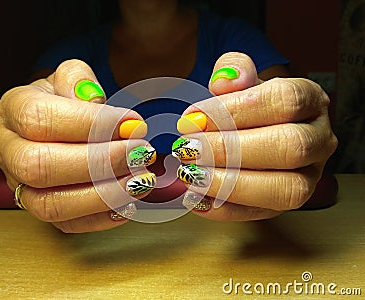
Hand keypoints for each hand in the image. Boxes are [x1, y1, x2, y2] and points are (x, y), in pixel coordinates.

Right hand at [0, 60, 156, 232]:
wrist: (55, 125)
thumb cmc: (65, 102)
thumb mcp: (70, 79)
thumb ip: (79, 81)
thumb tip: (94, 100)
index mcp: (12, 109)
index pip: (41, 119)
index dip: (91, 124)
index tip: (131, 124)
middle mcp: (8, 150)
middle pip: (41, 166)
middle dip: (99, 163)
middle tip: (139, 153)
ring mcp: (19, 185)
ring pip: (50, 204)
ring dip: (103, 195)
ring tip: (140, 180)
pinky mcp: (40, 208)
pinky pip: (66, 224)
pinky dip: (101, 217)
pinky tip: (128, 203)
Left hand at [174, 52, 337, 220]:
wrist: (256, 130)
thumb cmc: (247, 106)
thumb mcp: (240, 81)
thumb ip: (233, 70)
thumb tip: (225, 81)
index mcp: (309, 101)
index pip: (284, 101)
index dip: (236, 110)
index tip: (194, 117)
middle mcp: (318, 140)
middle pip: (289, 147)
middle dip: (230, 150)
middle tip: (188, 149)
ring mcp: (309, 177)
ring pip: (286, 189)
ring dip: (231, 184)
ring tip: (191, 174)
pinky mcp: (288, 204)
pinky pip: (264, 214)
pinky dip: (226, 209)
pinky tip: (197, 197)